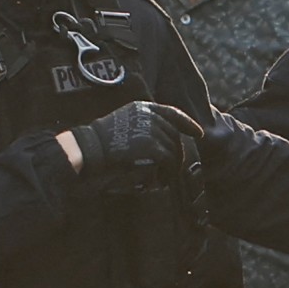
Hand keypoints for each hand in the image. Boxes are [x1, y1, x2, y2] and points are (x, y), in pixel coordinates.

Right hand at [71, 101, 202, 174]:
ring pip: (174, 148)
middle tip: (173, 168)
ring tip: (164, 176)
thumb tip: (162, 140)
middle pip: (175, 134)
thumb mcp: (123, 122)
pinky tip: (161, 179)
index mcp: (143, 108)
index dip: (188, 123)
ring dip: (171, 164)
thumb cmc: (101, 141)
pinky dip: (168, 171)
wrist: (90, 147)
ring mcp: (152, 129)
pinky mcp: (152, 145)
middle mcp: (150, 115)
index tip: (198, 133)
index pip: (172, 112)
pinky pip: (169, 159)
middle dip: (176, 152)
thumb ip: (142, 125)